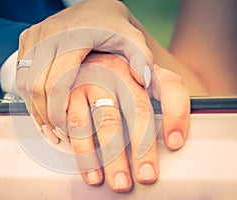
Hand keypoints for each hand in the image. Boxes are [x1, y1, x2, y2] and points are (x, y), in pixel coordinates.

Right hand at [16, 0, 153, 142]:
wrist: (94, 6)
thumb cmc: (112, 25)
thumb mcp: (132, 38)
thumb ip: (141, 59)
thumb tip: (143, 83)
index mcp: (73, 37)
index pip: (56, 85)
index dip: (58, 113)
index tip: (67, 131)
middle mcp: (48, 35)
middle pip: (35, 87)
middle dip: (44, 116)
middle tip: (56, 134)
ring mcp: (35, 35)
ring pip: (23, 82)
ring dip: (34, 107)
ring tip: (48, 126)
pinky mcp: (28, 38)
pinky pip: (20, 73)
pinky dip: (29, 95)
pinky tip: (42, 107)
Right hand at [67, 52, 189, 192]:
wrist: (77, 58)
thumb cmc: (111, 77)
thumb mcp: (134, 78)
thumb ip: (155, 98)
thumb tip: (170, 140)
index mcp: (142, 69)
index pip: (170, 86)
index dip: (177, 115)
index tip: (175, 144)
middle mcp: (120, 72)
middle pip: (138, 110)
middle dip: (143, 147)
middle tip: (146, 176)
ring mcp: (93, 81)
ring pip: (106, 121)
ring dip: (113, 156)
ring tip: (119, 182)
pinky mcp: (68, 93)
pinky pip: (77, 125)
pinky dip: (85, 153)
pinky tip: (92, 172)